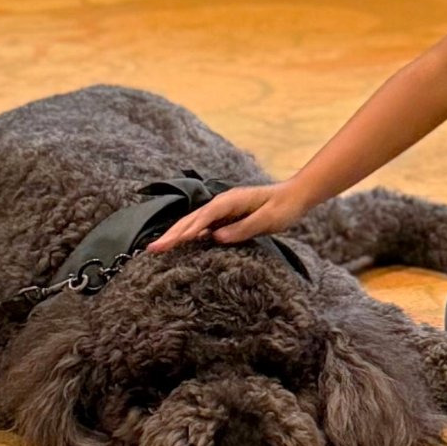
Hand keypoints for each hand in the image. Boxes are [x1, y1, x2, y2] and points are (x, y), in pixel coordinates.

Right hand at [146, 181, 308, 251]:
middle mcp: (223, 203)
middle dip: (172, 234)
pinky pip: (203, 227)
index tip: (173, 242)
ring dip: (176, 235)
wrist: (294, 197)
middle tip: (152, 249)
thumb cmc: (283, 208)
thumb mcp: (267, 220)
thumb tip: (216, 238)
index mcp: (231, 201)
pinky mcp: (226, 217)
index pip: (204, 216)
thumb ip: (243, 228)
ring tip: (158, 249)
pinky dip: (189, 235)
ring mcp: (223, 210)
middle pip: (192, 219)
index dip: (188, 229)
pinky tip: (179, 245)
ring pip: (194, 223)